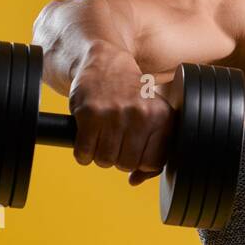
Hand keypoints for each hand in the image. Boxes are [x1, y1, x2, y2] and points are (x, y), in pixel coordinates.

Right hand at [67, 50, 176, 184]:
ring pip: (104, 161)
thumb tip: (135, 181)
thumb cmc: (131, 95)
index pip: (153, 163)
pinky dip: (83, 151)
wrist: (106, 63)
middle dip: (118, 157)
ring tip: (102, 136)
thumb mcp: (152, 116)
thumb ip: (151, 151)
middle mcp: (140, 116)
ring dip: (99, 154)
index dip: (141, 161)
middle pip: (126, 164)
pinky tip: (88, 135)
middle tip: (115, 140)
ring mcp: (114, 115)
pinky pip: (83, 153)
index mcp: (161, 117)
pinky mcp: (89, 114)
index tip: (134, 148)